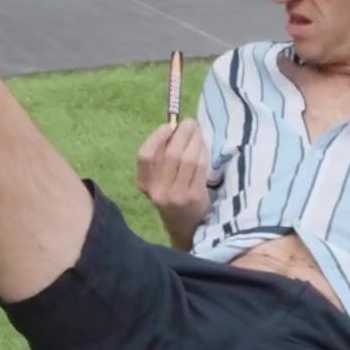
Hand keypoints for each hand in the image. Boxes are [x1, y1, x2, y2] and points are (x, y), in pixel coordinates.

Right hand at [137, 118, 210, 244]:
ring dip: (195, 140)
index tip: (169, 126)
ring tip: (198, 133)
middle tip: (190, 123)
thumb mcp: (160, 179)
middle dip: (182, 133)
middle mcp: (158, 190)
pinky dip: (203, 153)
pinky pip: (200, 167)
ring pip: (187, 159)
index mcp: (145, 183)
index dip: (157, 137)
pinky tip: (204, 148)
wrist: (185, 226)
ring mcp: (176, 195)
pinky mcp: (194, 197)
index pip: (145, 156)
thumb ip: (162, 156)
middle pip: (170, 154)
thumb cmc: (172, 194)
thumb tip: (176, 126)